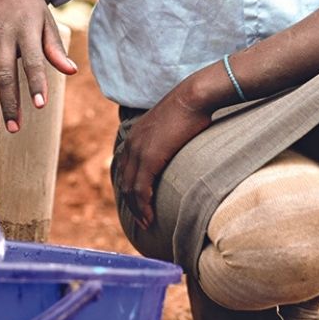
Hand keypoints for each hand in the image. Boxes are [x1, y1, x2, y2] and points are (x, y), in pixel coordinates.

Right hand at [0, 0, 76, 132]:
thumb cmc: (29, 7)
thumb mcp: (46, 22)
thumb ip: (55, 49)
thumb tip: (72, 71)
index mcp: (26, 30)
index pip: (33, 61)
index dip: (36, 83)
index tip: (40, 105)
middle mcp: (2, 34)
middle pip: (5, 74)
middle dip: (9, 103)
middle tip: (14, 127)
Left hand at [117, 76, 215, 228]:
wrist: (193, 97)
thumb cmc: (190, 109)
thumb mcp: (171, 125)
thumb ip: (167, 139)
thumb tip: (176, 146)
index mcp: (135, 136)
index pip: (125, 169)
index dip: (130, 189)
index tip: (139, 204)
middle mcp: (131, 144)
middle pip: (125, 182)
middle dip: (131, 204)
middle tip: (142, 220)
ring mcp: (138, 150)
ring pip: (130, 189)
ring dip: (137, 209)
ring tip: (146, 223)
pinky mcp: (149, 157)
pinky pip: (141, 188)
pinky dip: (143, 205)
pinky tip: (150, 216)